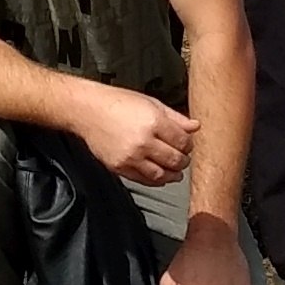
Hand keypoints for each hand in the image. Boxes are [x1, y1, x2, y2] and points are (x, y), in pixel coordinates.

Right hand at [79, 84, 197, 187]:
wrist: (88, 111)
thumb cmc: (118, 103)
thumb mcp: (151, 103)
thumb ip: (176, 118)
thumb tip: (195, 127)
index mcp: (154, 122)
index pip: (183, 142)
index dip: (189, 144)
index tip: (186, 144)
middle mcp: (143, 141)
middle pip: (175, 160)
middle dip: (183, 160)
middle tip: (183, 158)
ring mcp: (131, 157)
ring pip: (161, 175)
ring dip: (172, 174)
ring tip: (175, 170)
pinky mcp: (119, 167)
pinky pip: (144, 180)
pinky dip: (156, 180)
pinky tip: (160, 174)